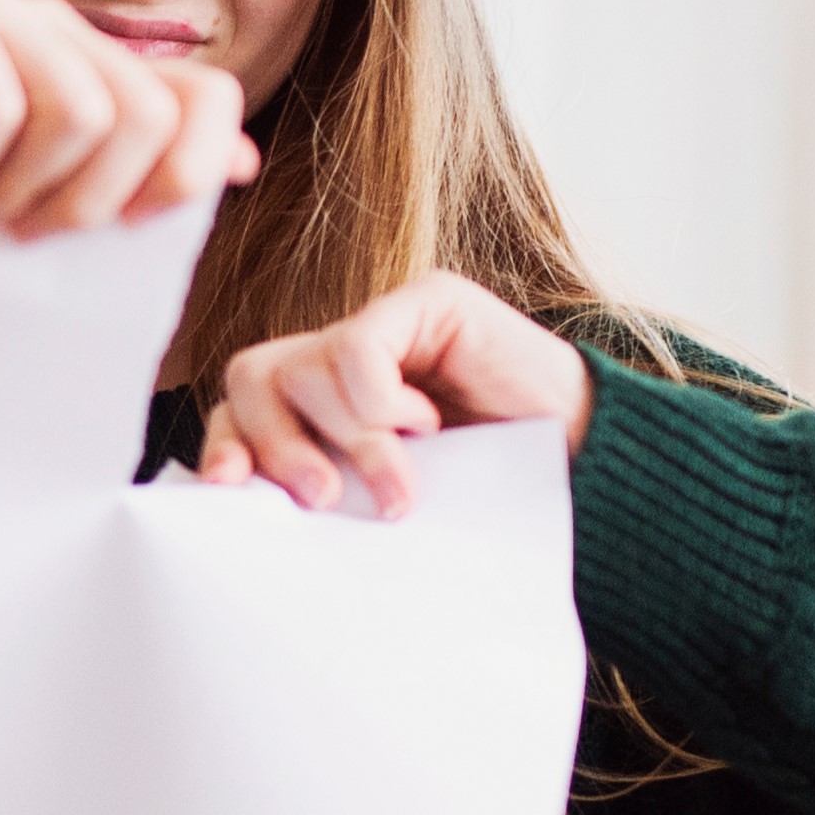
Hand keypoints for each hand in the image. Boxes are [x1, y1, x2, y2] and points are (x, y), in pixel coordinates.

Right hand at [0, 0, 256, 278]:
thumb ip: (121, 181)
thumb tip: (241, 167)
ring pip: (82, 107)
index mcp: (89, 67)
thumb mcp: (30, 201)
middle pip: (149, 111)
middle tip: (33, 240)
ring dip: (32, 189)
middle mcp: (51, 26)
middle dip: (102, 200)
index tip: (138, 230)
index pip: (202, 94)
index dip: (195, 168)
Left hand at [196, 270, 595, 518]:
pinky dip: (379, 400)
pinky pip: (359, 346)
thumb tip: (246, 510)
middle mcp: (343, 362)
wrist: (588, 476)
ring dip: (349, 440)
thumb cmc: (491, 503)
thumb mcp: (383, 510)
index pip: (240, 412)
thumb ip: (326, 498)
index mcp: (324, 413)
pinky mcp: (426, 304)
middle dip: (275, 445)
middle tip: (324, 499)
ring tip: (402, 487)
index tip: (230, 490)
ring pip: (302, 366)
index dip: (226, 448)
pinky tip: (429, 424)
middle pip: (253, 378)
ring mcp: (384, 327)